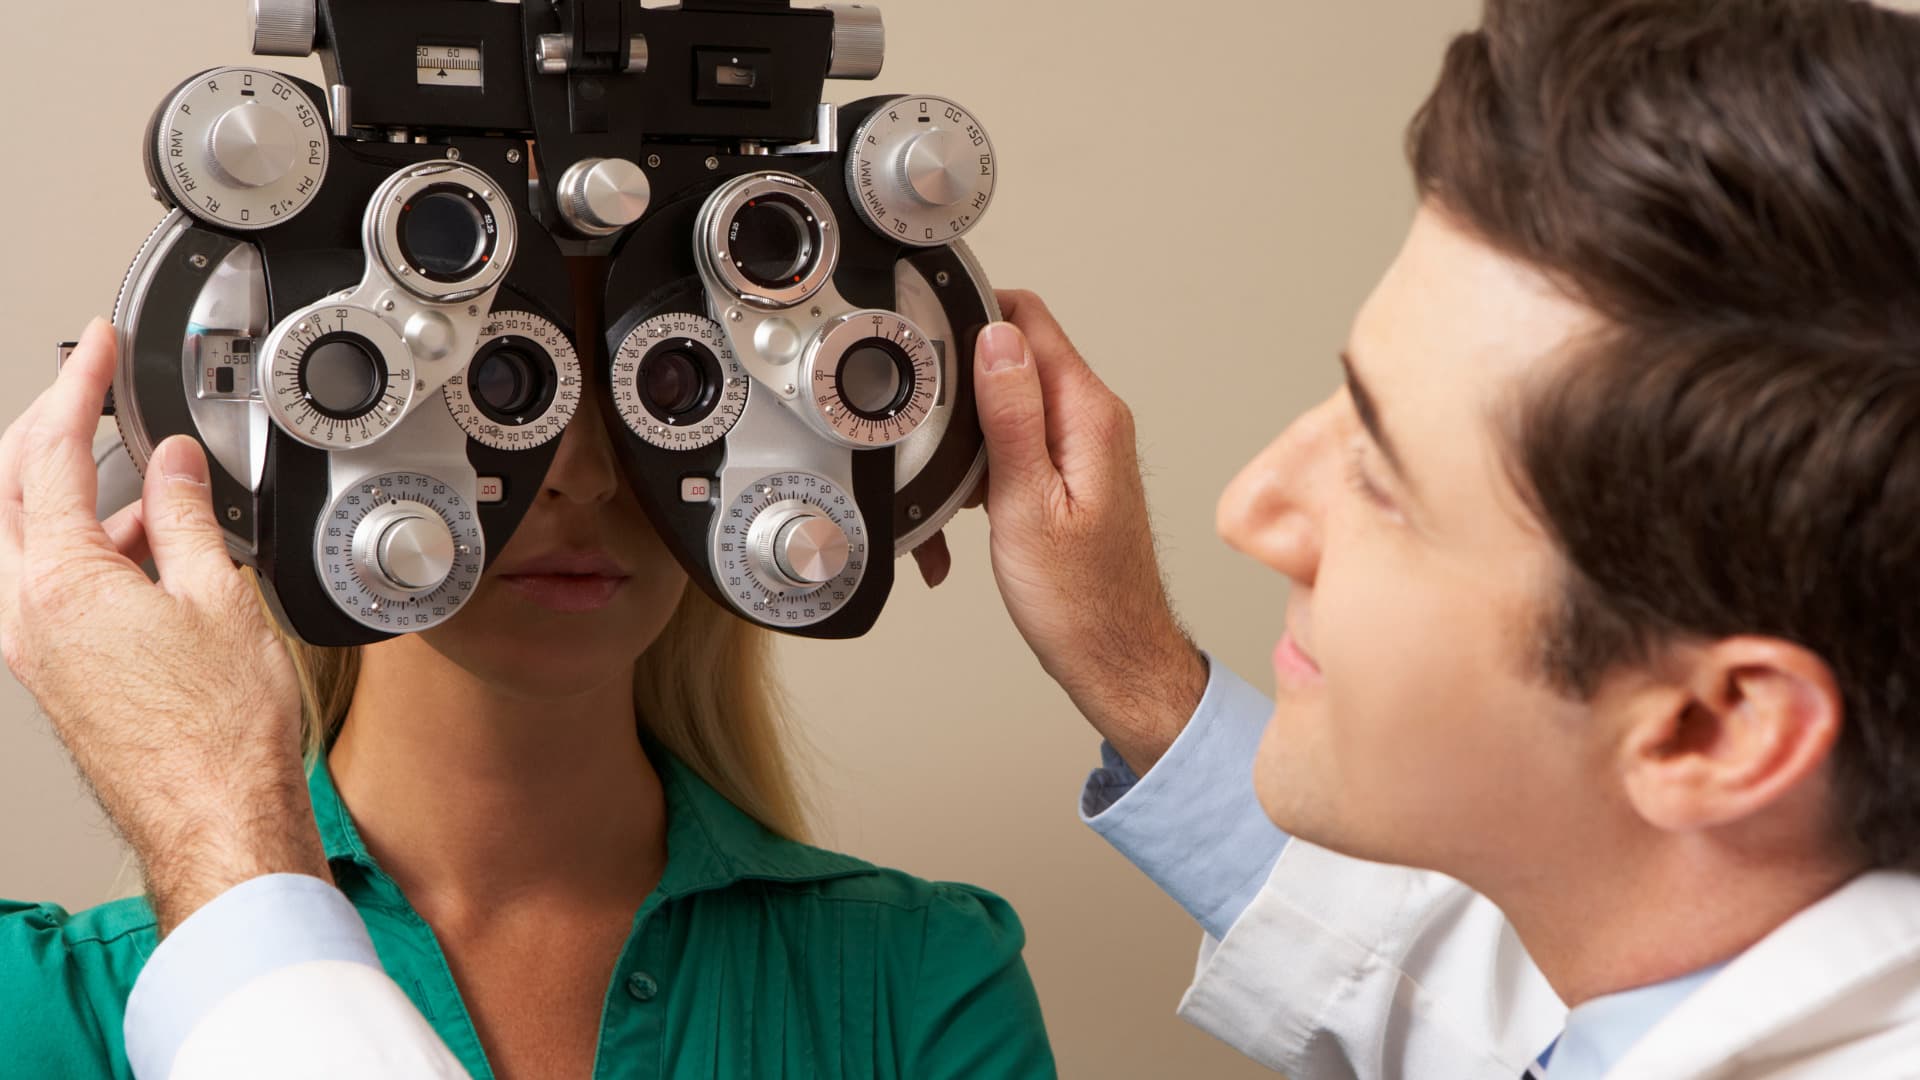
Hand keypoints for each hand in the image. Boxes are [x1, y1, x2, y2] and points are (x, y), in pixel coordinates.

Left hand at [0, 319, 327, 934]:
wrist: (218, 820)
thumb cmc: (222, 734)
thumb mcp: (219, 596)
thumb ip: (189, 515)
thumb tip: (173, 465)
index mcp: (59, 584)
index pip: (47, 452)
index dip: (77, 386)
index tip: (99, 348)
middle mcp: (26, 615)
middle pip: (9, 488)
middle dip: (47, 428)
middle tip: (92, 392)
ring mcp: (35, 648)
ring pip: (25, 538)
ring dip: (69, 491)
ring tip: (142, 473)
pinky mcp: (58, 673)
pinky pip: (51, 584)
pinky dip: (88, 546)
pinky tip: (148, 546)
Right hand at [971, 291, 1208, 773]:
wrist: (1114, 656)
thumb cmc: (1078, 600)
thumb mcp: (1026, 502)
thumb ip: (1012, 414)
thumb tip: (995, 337)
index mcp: (1089, 415)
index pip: (1030, 321)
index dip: (973, 316)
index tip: (929, 338)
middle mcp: (1095, 420)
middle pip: (1015, 357)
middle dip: (964, 381)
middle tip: (928, 424)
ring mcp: (1086, 446)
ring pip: (1011, 404)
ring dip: (971, 433)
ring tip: (951, 481)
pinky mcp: (1074, 472)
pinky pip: (1020, 444)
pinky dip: (986, 466)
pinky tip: (970, 505)